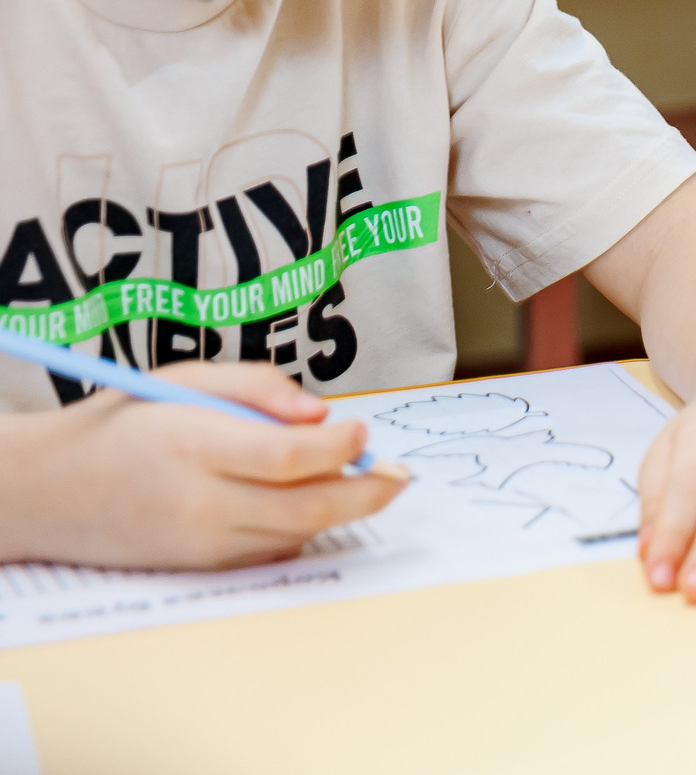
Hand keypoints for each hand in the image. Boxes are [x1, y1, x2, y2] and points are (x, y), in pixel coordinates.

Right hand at [0, 361, 408, 569]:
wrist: (48, 491)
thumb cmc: (122, 423)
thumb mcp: (184, 377)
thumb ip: (258, 387)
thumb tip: (322, 414)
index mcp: (193, 445)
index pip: (288, 457)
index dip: (341, 447)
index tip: (363, 430)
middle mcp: (198, 502)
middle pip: (307, 508)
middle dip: (368, 493)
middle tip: (398, 474)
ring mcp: (199, 543)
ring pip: (296, 533)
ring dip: (338, 508)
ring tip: (353, 477)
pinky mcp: (200, 567)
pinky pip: (270, 550)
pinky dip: (299, 527)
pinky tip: (296, 499)